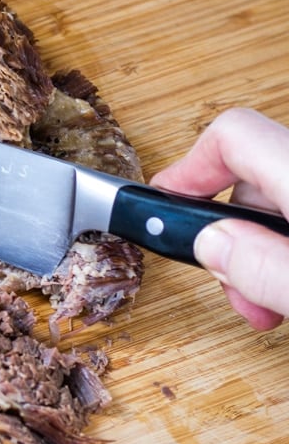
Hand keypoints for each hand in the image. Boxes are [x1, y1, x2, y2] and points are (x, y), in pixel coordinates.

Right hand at [150, 107, 288, 329]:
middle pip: (250, 176)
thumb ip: (266, 268)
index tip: (166, 213)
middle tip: (227, 284)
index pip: (232, 136)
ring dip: (255, 252)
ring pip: (276, 203)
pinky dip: (282, 253)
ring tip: (265, 307)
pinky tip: (288, 297)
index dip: (187, 171)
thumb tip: (211, 243)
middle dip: (224, 232)